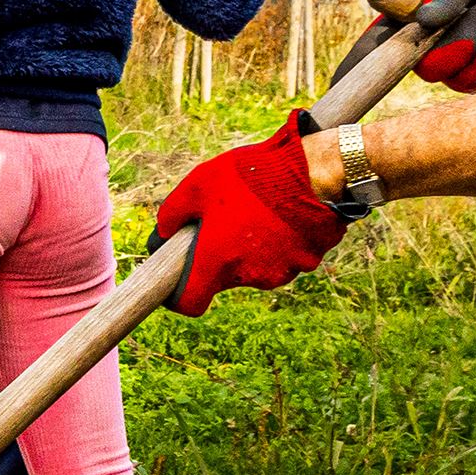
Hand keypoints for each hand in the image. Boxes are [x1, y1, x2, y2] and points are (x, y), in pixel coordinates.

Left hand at [147, 117, 350, 314]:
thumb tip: (163, 230)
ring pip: (254, 269)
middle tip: (222, 223)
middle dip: (218, 257)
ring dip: (249, 250)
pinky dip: (277, 245)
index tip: (177, 282)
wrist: (313, 171)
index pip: (190, 303)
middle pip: (223, 278)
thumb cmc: (251, 176)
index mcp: (216, 261)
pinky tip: (280, 216)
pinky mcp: (307, 262)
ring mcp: (281, 272)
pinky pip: (283, 259)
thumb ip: (172, 211)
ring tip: (255, 213)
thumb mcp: (198, 183)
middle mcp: (248, 275)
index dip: (178, 296)